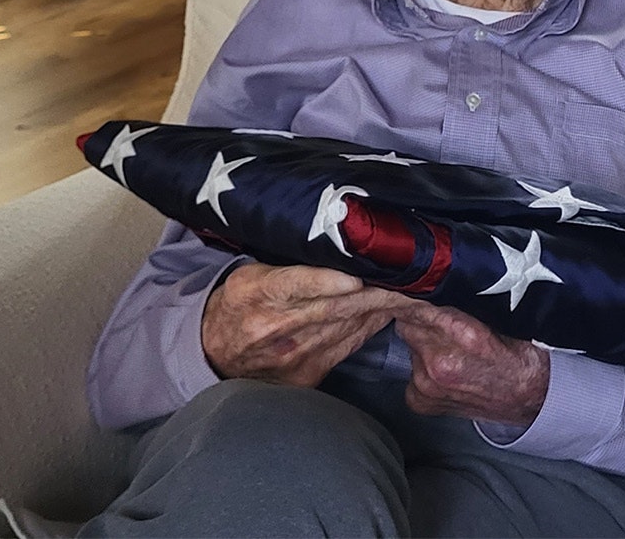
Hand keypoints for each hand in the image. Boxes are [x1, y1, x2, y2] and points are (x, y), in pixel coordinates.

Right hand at [201, 261, 417, 386]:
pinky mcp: (307, 374)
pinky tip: (387, 313)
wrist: (215, 353)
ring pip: (346, 327)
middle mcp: (274, 327)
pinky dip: (368, 328)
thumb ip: (288, 265)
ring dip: (380, 309)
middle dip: (374, 292)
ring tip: (409, 291)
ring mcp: (293, 355)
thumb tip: (336, 249)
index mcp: (256, 293)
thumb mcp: (250, 274)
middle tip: (409, 278)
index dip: (328, 281)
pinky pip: (347, 347)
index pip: (295, 284)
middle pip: (332, 307)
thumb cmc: (239, 304)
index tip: (356, 276)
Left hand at [393, 304, 549, 425]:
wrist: (532, 398)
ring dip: (423, 346)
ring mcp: (428, 384)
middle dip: (421, 322)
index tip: (419, 294)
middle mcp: (439, 360)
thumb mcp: (497, 318)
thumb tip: (434, 286)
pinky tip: (444, 372)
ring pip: (409, 347)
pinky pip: (410, 375)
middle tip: (441, 325)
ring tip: (449, 351)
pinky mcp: (421, 401)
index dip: (417, 298)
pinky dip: (422, 372)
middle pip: (407, 325)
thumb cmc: (521, 359)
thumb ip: (460, 305)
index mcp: (462, 334)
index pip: (416, 304)